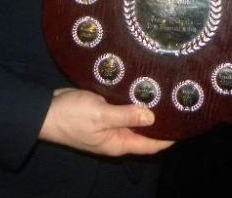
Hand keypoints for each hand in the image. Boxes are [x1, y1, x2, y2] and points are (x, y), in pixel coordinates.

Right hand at [38, 88, 172, 155]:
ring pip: (135, 118)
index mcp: (118, 143)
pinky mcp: (104, 112)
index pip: (152, 145)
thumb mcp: (101, 115)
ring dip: (148, 108)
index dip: (170, 136)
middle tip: (181, 101)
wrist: (45, 111)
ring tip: (168, 91)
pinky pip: (124, 108)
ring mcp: (110, 125)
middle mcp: (117, 137)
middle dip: (162, 120)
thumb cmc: (72, 116)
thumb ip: (127, 115)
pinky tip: (144, 87)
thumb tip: (153, 116)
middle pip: (146, 131)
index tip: (187, 123)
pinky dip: (134, 101)